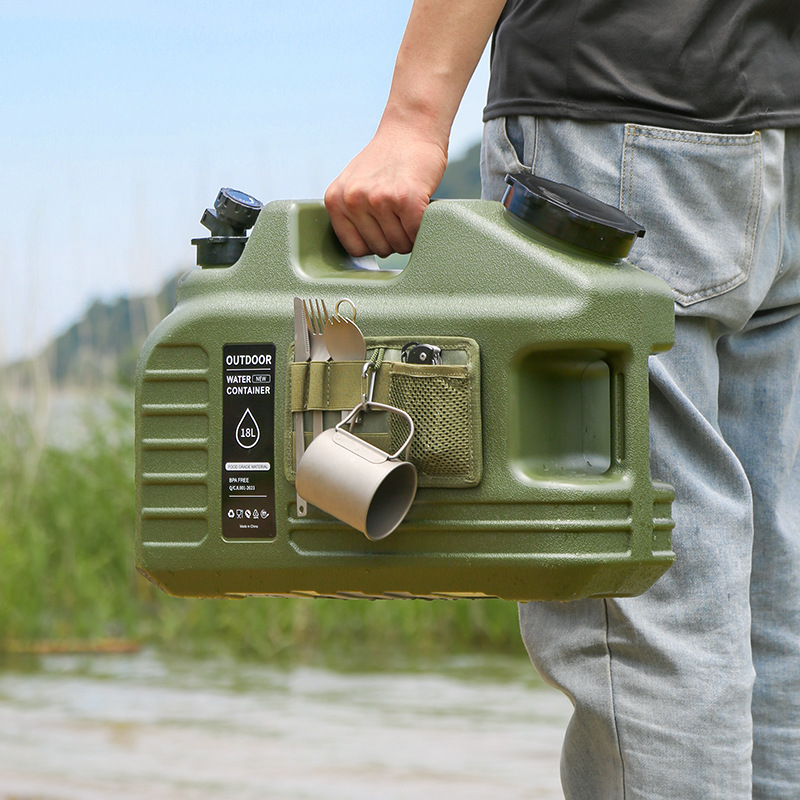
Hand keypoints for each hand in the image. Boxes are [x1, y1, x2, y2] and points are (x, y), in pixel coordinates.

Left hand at [324, 126, 447, 256]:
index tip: (384, 231)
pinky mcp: (405, 199)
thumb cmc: (387, 160)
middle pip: (379, 249)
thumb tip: (363, 250)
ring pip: (399, 245)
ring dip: (411, 235)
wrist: (410, 128)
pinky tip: (421, 211)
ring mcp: (378, 199)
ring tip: (410, 212)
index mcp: (335, 200)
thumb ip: (352, 213)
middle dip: (394, 239)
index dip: (374, 244)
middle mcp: (353, 200)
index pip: (355, 249)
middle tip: (401, 216)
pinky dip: (423, 228)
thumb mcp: (354, 185)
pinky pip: (416, 234)